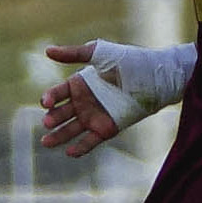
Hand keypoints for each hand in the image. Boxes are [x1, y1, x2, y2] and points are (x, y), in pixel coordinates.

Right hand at [40, 43, 118, 157]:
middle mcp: (83, 102)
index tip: (46, 102)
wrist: (154, 76)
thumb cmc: (128, 61)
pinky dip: (79, 148)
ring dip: (58, 136)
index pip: (57, 94)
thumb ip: (74, 53)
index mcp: (79, 85)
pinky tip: (69, 152)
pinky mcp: (106, 129)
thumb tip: (47, 50)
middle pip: (61, 113)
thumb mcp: (100, 54)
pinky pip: (89, 141)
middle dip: (52, 119)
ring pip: (71, 130)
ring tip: (46, 142)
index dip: (49, 98)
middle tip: (48, 122)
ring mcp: (94, 117)